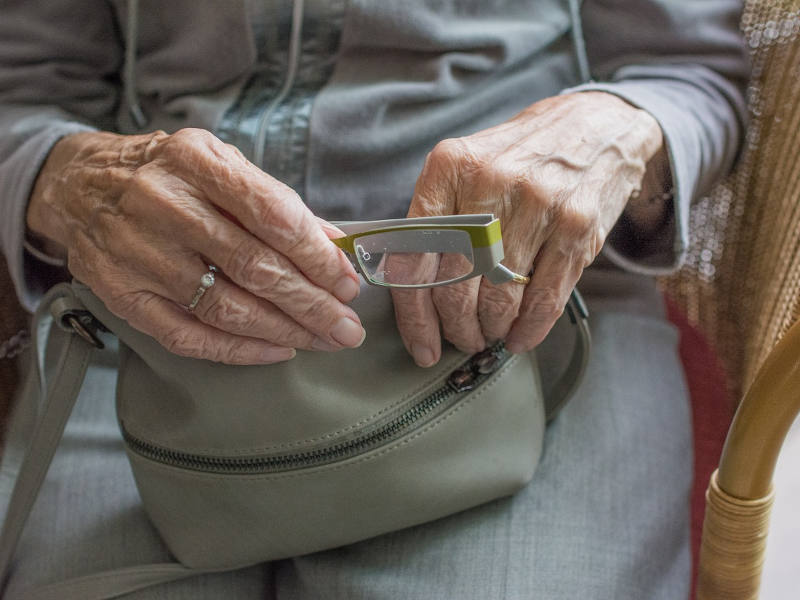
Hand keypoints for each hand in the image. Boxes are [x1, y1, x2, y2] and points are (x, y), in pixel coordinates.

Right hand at [26, 129, 364, 363]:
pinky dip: (238, 350)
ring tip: (322, 340)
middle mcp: (162, 204)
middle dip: (311, 304)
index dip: (317, 256)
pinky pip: (187, 335)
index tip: (348, 283)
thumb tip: (335, 247)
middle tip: (348, 327)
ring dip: (284, 331)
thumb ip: (276, 203)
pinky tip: (276, 350)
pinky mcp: (122, 294)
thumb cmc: (169, 176)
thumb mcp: (222, 165)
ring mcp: (137, 253)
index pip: (271, 215)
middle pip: (253, 267)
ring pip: (225, 307)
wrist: (79, 186)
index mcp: (194, 161)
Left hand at [392, 92, 664, 365]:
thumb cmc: (519, 157)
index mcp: (449, 167)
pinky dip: (529, 329)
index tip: (421, 345)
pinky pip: (544, 299)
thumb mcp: (467, 166)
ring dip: (491, 331)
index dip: (414, 315)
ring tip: (490, 335)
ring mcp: (537, 204)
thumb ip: (438, 218)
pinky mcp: (576, 225)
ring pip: (499, 298)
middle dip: (457, 328)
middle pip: (455, 285)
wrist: (594, 125)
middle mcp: (490, 182)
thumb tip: (411, 291)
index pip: (415, 257)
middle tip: (462, 339)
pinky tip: (520, 338)